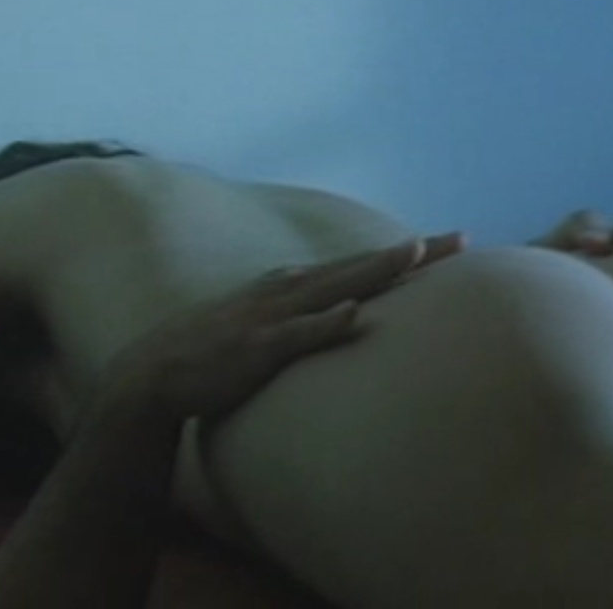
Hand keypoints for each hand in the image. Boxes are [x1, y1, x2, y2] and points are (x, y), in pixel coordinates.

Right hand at [105, 232, 466, 419]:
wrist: (152, 374)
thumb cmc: (209, 355)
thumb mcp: (260, 327)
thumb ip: (298, 320)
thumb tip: (340, 314)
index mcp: (287, 288)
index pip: (354, 267)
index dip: (401, 256)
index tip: (447, 245)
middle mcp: (283, 292)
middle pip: (356, 267)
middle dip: (407, 254)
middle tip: (460, 239)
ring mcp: (268, 318)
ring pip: (329, 287)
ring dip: (371, 270)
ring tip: (414, 254)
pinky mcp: (254, 349)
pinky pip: (293, 334)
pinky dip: (321, 322)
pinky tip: (351, 312)